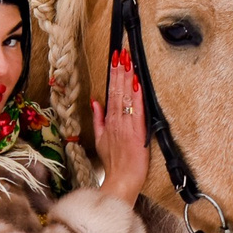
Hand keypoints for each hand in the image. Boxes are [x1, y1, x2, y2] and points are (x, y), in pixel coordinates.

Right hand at [91, 56, 149, 202]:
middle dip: (119, 70)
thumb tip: (95, 101)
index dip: (113, 75)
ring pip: (125, 97)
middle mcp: (116, 121)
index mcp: (108, 122)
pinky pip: (136, 110)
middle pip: (117, 90)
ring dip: (127, 77)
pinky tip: (137, 82)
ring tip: (128, 60)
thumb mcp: (99, 139)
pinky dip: (136, 96)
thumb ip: (98, 118)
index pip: (110, 92)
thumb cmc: (113, 163)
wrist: (122, 180)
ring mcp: (126, 125)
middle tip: (121, 52)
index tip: (115, 59)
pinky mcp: (137, 132)